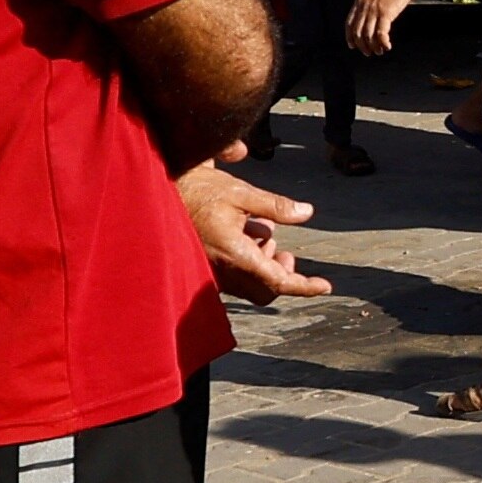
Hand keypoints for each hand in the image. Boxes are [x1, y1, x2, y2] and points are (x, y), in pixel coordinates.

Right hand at [181, 153, 332, 300]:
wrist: (155, 196)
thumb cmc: (196, 192)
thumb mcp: (240, 193)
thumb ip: (275, 206)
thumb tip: (306, 212)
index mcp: (236, 255)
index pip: (279, 281)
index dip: (304, 286)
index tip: (326, 286)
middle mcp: (224, 271)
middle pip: (266, 290)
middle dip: (283, 273)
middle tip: (286, 251)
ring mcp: (212, 274)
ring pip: (250, 285)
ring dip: (265, 264)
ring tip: (262, 232)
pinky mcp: (204, 269)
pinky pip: (234, 277)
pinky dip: (248, 261)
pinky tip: (246, 233)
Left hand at [347, 0, 417, 55]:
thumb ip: (369, 3)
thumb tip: (370, 15)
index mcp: (360, 1)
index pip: (349, 23)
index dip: (349, 37)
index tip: (352, 45)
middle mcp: (364, 7)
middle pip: (357, 32)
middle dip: (362, 46)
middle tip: (368, 52)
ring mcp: (374, 10)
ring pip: (368, 35)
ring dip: (373, 47)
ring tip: (379, 51)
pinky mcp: (386, 13)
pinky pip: (381, 34)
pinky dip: (383, 43)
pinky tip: (387, 46)